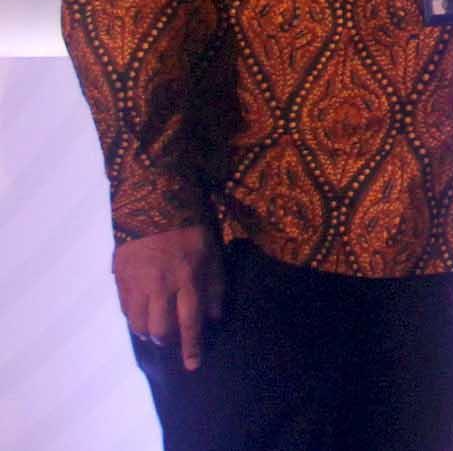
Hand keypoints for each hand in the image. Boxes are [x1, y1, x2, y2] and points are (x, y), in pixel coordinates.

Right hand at [114, 225, 222, 370]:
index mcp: (187, 277)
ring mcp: (137, 283)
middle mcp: (161, 284)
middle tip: (173, 342)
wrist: (152, 202)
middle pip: (161, 329)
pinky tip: (141, 318)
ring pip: (139, 324)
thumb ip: (214, 287)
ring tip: (156, 332)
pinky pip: (125, 310)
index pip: (191, 321)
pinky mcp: (120, 278)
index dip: (192, 346)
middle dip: (168, 341)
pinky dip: (134, 320)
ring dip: (149, 334)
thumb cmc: (189, 228)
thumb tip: (216, 317)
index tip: (194, 365)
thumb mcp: (212, 253)